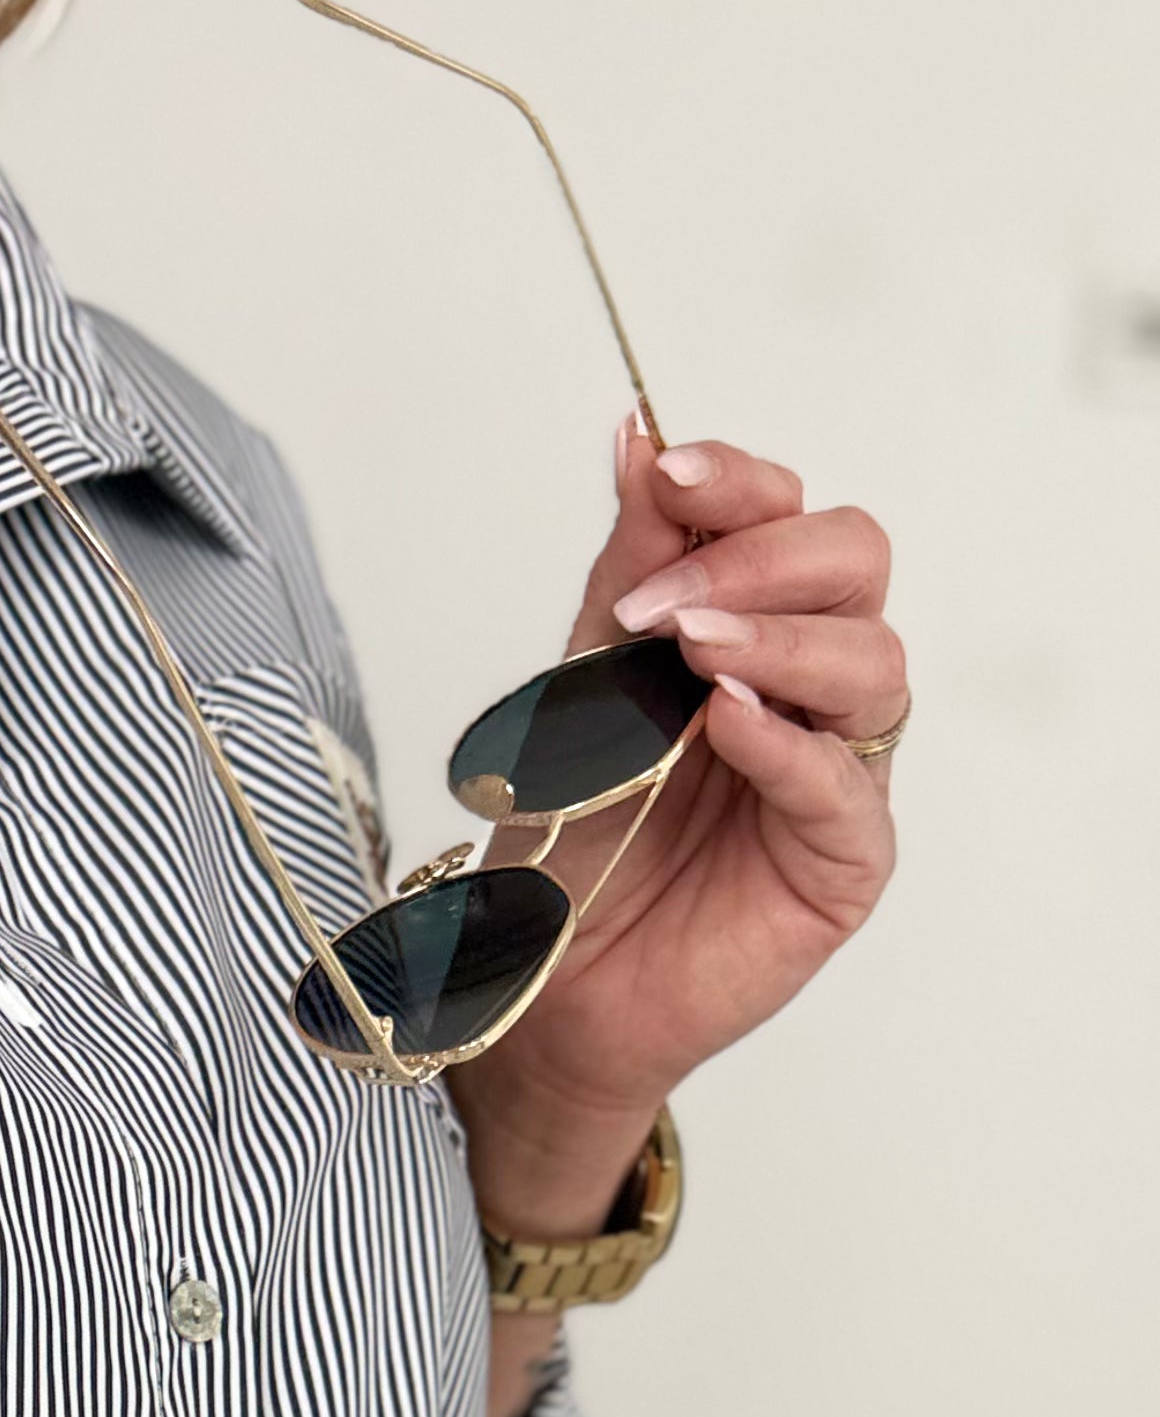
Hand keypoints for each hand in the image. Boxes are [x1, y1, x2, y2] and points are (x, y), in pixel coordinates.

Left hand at [454, 423, 904, 1235]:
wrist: (545, 978)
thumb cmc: (569, 839)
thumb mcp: (579, 686)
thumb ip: (626, 570)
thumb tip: (639, 438)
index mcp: (754, 626)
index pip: (792, 514)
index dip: (742, 485)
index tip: (671, 479)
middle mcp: (810, 685)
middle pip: (855, 563)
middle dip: (759, 560)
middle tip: (661, 606)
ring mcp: (840, 769)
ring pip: (871, 663)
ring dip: (779, 641)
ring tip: (690, 655)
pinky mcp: (846, 859)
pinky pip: (848, 786)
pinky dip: (788, 744)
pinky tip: (725, 723)